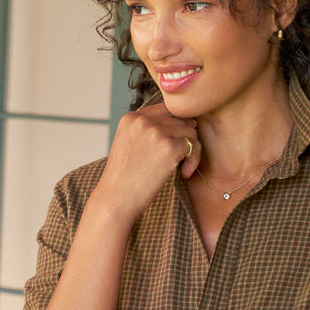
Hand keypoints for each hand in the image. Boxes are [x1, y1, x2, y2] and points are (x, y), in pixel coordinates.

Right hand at [95, 103, 200, 219]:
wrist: (116, 199)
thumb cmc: (124, 179)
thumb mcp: (128, 145)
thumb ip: (147, 131)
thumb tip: (185, 124)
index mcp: (131, 118)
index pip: (165, 109)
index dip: (177, 125)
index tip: (179, 143)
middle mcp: (143, 120)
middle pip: (180, 120)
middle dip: (186, 140)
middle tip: (182, 161)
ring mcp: (156, 132)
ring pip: (190, 132)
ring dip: (192, 151)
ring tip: (183, 169)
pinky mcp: (169, 147)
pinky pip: (193, 146)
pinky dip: (193, 161)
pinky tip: (184, 174)